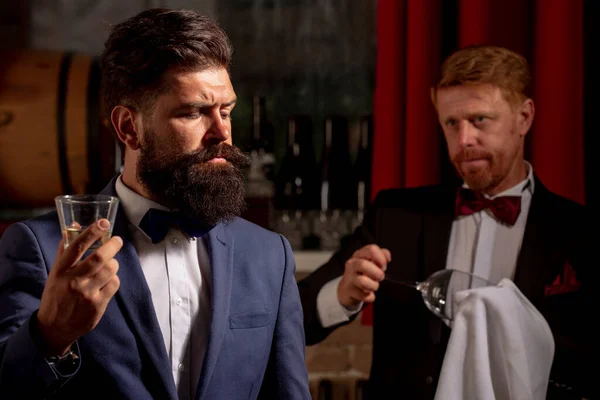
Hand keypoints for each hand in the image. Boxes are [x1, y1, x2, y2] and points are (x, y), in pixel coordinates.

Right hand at [37, 219, 122, 355]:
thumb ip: (65, 250)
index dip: (92, 232)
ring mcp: (86, 293)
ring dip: (114, 264)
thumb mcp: (55, 273)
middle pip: (99, 257)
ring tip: (110, 264)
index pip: (77, 247)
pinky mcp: (98, 304)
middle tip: (117, 240)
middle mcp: (73, 281)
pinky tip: (108, 281)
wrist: (54, 328)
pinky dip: (114, 279)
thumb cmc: (56, 295)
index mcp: (61, 270)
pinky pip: (114, 284)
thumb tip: (73, 225)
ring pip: (110, 270)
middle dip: (112, 245)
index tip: (103, 222)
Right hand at [337, 244, 390, 308]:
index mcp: (359, 254)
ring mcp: (349, 277)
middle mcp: (352, 264)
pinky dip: (369, 297)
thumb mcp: (371, 262)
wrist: (347, 289)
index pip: (372, 249)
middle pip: (363, 264)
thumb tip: (387, 257)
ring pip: (362, 281)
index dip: (381, 258)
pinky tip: (368, 294)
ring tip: (374, 286)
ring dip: (373, 286)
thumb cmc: (362, 273)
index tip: (383, 266)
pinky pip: (363, 296)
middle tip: (380, 277)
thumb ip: (381, 256)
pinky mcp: (349, 291)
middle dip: (377, 273)